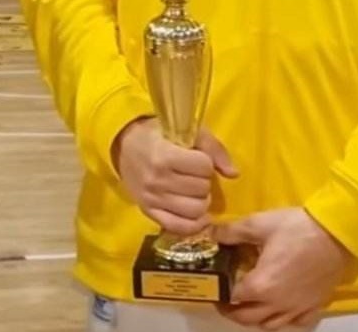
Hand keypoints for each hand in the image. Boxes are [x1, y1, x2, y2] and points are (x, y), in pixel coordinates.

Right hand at [112, 117, 238, 235]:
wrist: (123, 145)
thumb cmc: (158, 135)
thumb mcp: (185, 130)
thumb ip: (213, 147)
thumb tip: (234, 174)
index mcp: (164, 156)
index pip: (204, 166)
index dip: (206, 162)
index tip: (196, 158)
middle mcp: (157, 180)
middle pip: (202, 190)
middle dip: (204, 181)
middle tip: (194, 175)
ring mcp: (152, 199)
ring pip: (196, 211)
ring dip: (201, 201)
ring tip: (193, 191)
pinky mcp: (149, 212)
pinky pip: (180, 228)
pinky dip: (194, 224)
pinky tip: (196, 213)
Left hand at [215, 208, 351, 329]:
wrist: (336, 234)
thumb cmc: (296, 228)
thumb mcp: (258, 223)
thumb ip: (232, 231)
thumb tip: (212, 234)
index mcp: (261, 285)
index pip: (232, 298)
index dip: (219, 293)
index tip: (213, 286)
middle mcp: (277, 304)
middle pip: (248, 318)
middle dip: (232, 312)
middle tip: (224, 300)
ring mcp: (297, 308)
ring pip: (270, 324)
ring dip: (255, 318)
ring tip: (248, 305)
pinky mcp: (314, 306)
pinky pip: (295, 323)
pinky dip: (283, 320)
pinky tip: (280, 308)